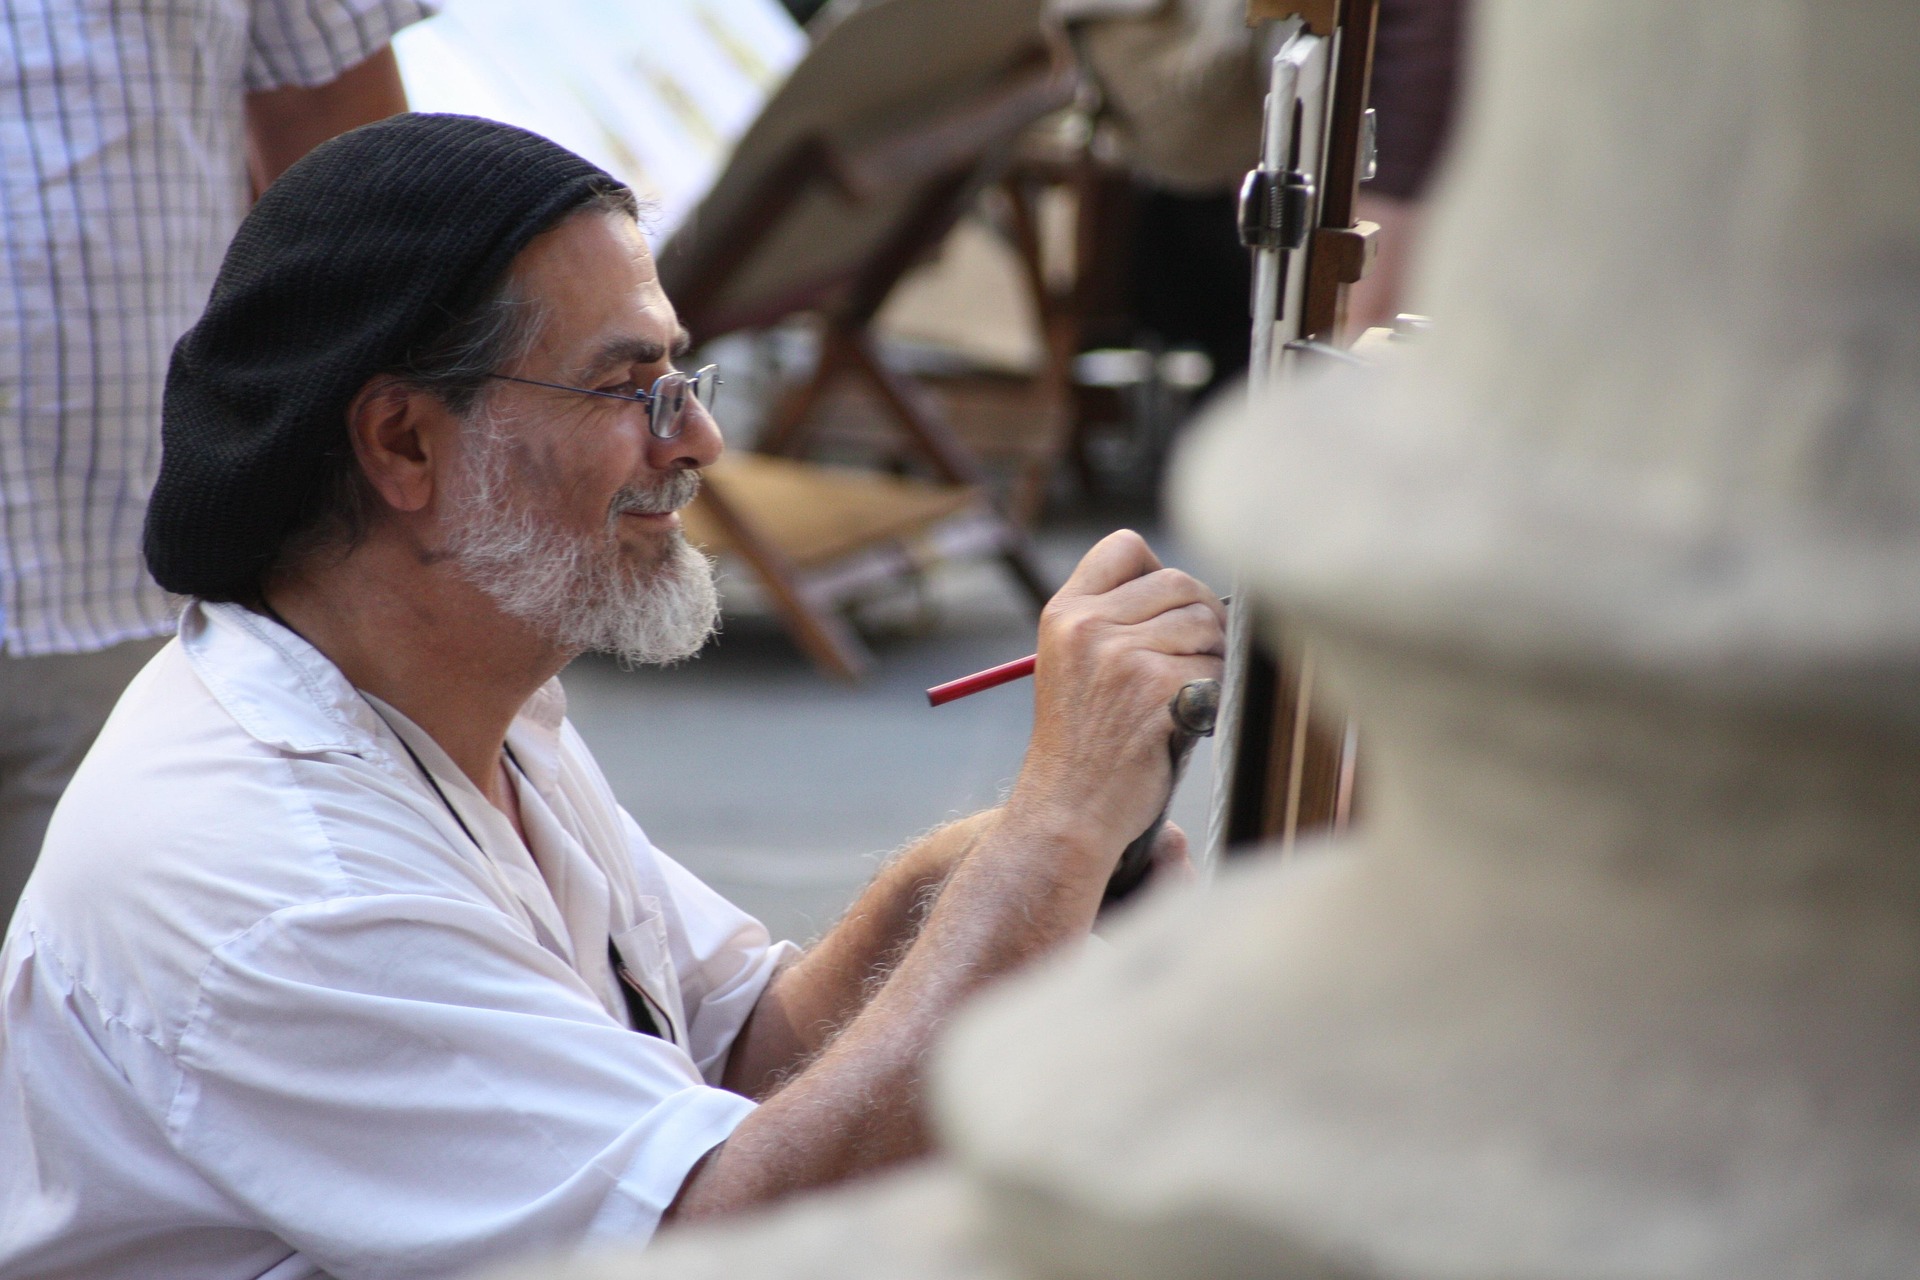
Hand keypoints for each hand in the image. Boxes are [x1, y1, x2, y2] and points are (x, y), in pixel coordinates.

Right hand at [1005, 531, 1223, 877]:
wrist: (1068, 808)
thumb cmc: (1082, 743)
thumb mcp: (1073, 664)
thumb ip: (1112, 619)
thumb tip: (1191, 591)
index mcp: (1065, 612)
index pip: (1125, 547)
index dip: (1158, 572)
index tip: (1164, 611)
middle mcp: (1088, 625)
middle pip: (1179, 582)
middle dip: (1201, 618)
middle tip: (1196, 657)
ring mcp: (1122, 655)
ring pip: (1204, 624)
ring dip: (1211, 657)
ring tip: (1187, 692)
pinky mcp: (1156, 688)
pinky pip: (1213, 669)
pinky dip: (1213, 696)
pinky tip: (1189, 719)